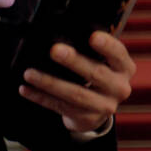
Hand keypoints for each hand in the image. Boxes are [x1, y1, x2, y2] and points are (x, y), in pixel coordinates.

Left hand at [18, 31, 135, 132]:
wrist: (99, 109)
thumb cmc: (98, 74)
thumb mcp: (104, 62)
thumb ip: (92, 50)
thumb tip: (62, 33)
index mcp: (124, 68)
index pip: (118, 54)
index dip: (107, 45)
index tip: (92, 36)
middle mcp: (119, 88)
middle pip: (96, 74)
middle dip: (73, 61)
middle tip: (54, 50)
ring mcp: (104, 106)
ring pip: (75, 94)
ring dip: (50, 82)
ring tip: (29, 73)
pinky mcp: (86, 118)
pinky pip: (60, 107)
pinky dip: (41, 97)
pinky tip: (26, 89)